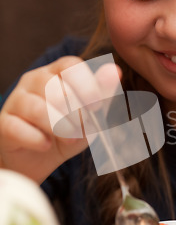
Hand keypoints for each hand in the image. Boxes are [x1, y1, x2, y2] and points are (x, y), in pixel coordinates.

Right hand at [0, 56, 120, 182]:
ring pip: (37, 108)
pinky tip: (45, 145)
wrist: (38, 159)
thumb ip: (102, 94)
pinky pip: (18, 128)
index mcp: (57, 72)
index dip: (87, 86)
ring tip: (69, 140)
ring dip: (59, 127)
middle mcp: (34, 80)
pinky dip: (37, 140)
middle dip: (74, 113)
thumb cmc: (66, 132)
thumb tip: (115, 71)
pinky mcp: (3, 123)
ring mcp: (16, 100)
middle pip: (55, 87)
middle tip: (81, 130)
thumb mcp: (90, 115)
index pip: (70, 65)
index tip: (96, 107)